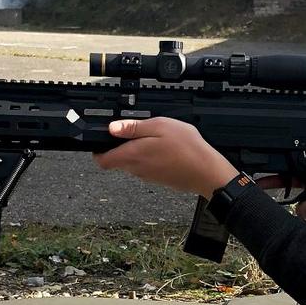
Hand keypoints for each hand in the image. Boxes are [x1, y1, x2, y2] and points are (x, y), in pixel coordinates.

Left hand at [93, 117, 237, 196]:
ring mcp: (148, 176)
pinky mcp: (159, 179)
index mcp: (132, 155)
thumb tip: (112, 127)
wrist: (207, 172)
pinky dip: (151, 158)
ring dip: (138, 151)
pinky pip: (147, 167)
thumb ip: (133, 127)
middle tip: (136, 132)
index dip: (98, 149)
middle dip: (121, 146)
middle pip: (117, 160)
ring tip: (156, 139)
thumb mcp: (159, 126)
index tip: (103, 139)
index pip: (102, 160)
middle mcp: (136, 169)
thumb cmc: (187, 149)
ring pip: (133, 163)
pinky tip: (166, 149)